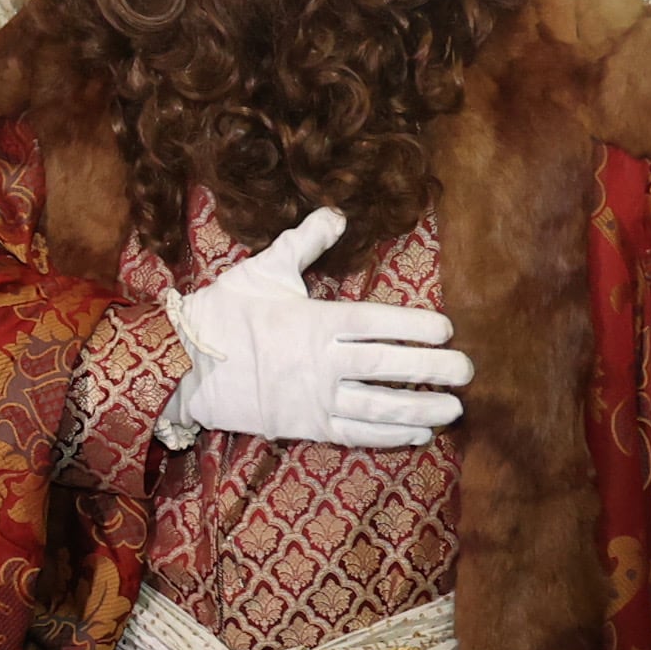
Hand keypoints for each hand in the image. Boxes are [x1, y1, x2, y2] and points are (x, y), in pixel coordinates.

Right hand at [167, 208, 472, 450]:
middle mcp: (322, 362)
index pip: (380, 323)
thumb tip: (338, 213)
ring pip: (380, 406)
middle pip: (390, 367)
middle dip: (433, 369)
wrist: (183, 365)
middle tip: (467, 371)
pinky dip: (388, 436)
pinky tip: (417, 434)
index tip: (446, 329)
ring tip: (453, 409)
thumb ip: (305, 242)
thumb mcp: (264, 269)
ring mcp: (315, 398)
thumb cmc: (224, 312)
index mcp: (316, 321)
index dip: (417, 327)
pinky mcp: (305, 426)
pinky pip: (355, 433)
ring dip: (421, 408)